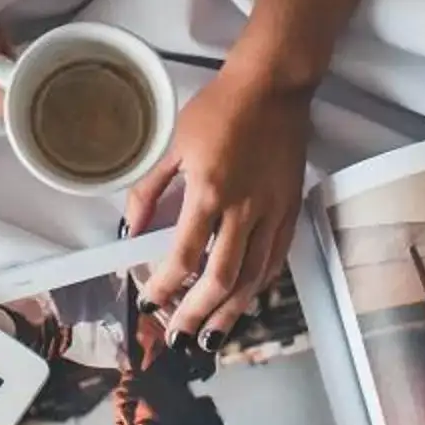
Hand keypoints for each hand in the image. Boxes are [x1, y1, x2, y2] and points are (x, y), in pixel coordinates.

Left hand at [123, 61, 313, 346]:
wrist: (273, 86)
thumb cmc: (218, 109)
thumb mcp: (173, 144)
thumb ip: (150, 189)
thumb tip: (133, 228)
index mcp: (209, 191)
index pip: (184, 254)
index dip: (165, 287)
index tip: (149, 303)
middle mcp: (244, 208)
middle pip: (221, 278)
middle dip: (198, 314)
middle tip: (179, 338)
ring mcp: (273, 211)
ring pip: (253, 277)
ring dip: (231, 313)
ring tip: (212, 338)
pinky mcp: (291, 209)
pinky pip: (276, 259)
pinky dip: (258, 286)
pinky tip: (244, 302)